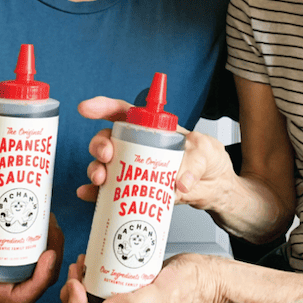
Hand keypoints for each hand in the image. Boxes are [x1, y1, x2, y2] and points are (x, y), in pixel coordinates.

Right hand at [0, 204, 63, 302]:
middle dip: (52, 260)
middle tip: (54, 230)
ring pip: (36, 269)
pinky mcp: (7, 258)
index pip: (20, 298)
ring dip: (50, 248)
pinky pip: (30, 256)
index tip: (49, 254)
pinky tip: (43, 220)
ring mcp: (2, 272)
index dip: (41, 281)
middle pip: (35, 284)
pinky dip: (41, 240)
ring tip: (51, 222)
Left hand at [61, 253, 217, 302]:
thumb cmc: (190, 286)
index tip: (75, 284)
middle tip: (74, 273)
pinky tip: (93, 266)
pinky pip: (102, 296)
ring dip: (81, 290)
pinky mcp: (128, 299)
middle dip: (74, 299)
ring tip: (81, 267)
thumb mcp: (166, 293)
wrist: (203, 275)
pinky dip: (93, 283)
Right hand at [76, 97, 236, 211]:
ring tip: (101, 179)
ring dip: (96, 170)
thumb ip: (194, 163)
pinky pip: (109, 193)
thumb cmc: (209, 161)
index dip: (103, 107)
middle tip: (107, 155)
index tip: (87, 109)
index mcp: (152, 129)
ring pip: (105, 165)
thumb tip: (180, 182)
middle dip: (100, 145)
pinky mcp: (133, 191)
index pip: (123, 112)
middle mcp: (137, 146)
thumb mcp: (206, 153)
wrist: (216, 189)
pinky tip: (89, 195)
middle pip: (108, 139)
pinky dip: (95, 194)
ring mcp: (133, 169)